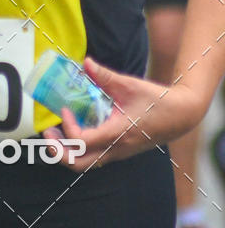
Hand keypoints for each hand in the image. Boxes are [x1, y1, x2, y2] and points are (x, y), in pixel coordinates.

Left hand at [43, 57, 201, 171]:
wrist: (180, 116)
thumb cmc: (156, 101)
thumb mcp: (129, 85)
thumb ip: (104, 75)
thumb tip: (85, 62)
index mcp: (117, 134)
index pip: (83, 142)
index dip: (68, 128)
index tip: (65, 109)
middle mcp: (115, 149)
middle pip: (78, 164)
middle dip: (58, 151)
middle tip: (48, 133)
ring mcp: (117, 153)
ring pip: (85, 165)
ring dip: (67, 152)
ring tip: (56, 133)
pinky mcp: (119, 152)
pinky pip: (94, 158)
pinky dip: (79, 149)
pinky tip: (75, 130)